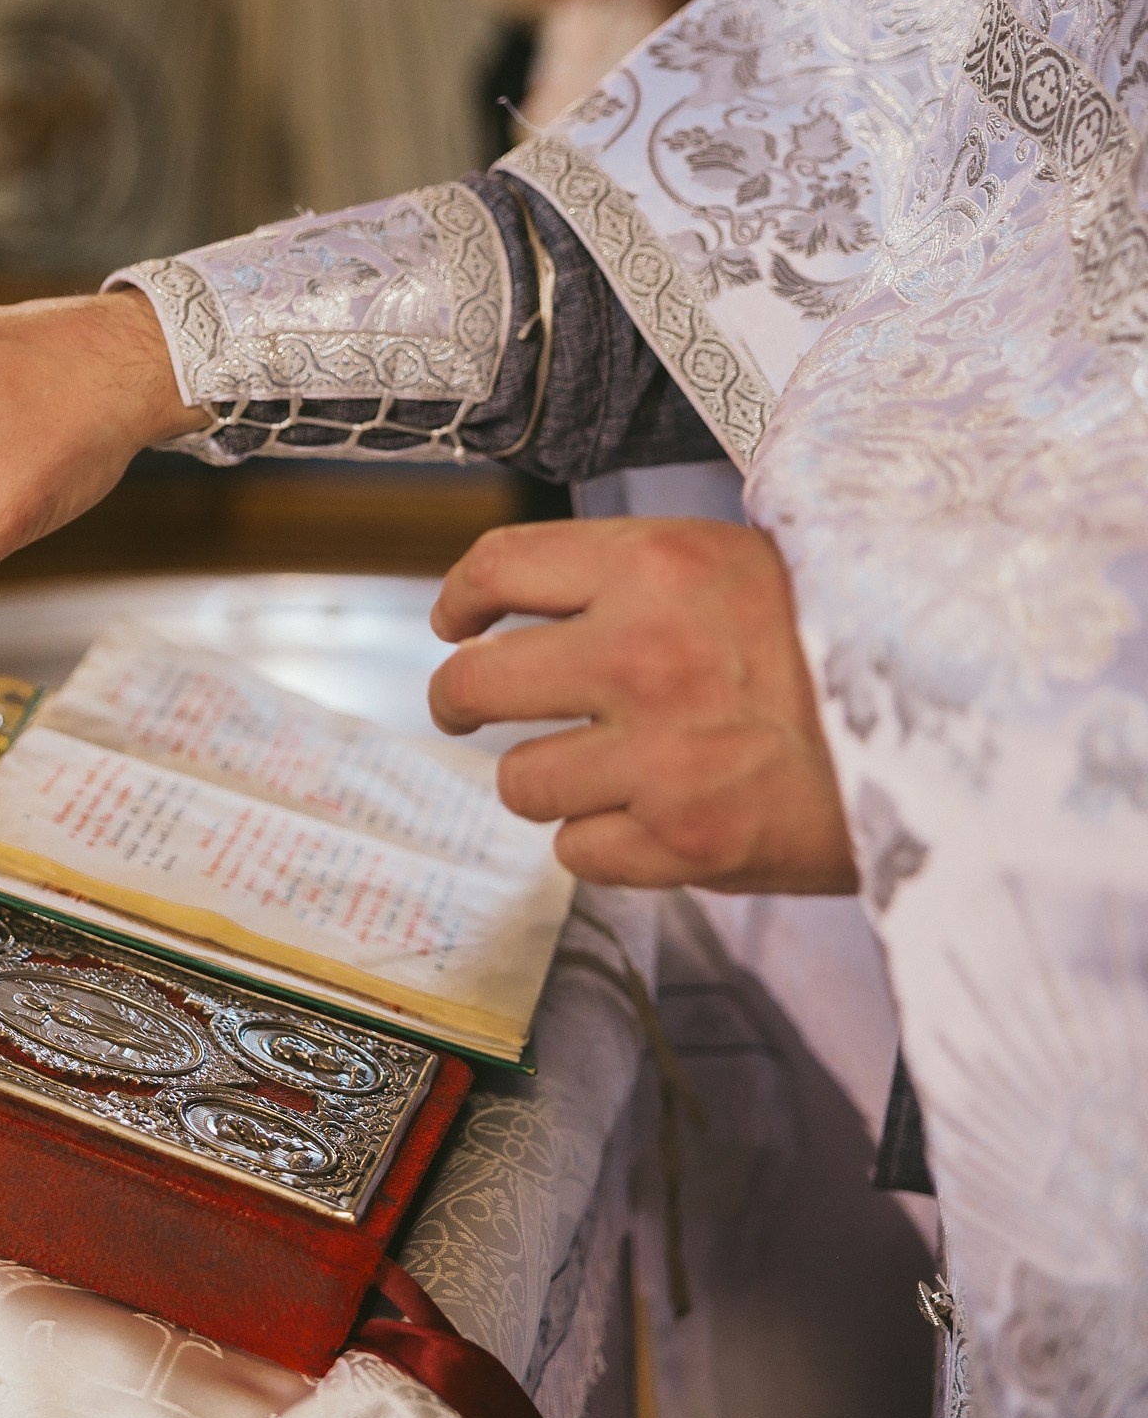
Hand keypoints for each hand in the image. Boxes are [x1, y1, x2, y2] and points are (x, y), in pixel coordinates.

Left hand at [427, 518, 854, 892]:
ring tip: (592, 771)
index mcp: (656, 569)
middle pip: (476, 684)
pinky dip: (602, 844)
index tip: (455, 621)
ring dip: (545, 780)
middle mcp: (640, 655)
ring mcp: (658, 755)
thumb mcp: (749, 565)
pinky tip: (645, 820)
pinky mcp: (684, 841)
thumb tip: (542, 601)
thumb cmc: (855, 645)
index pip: (500, 569)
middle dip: (458, 700)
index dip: (459, 599)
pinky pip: (579, 852)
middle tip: (467, 706)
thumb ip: (644, 580)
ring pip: (519, 781)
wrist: (961, 733)